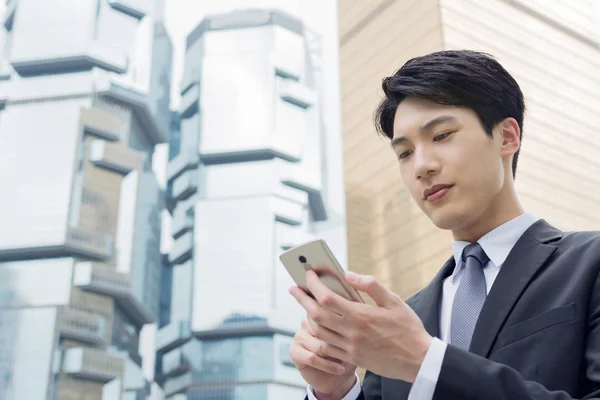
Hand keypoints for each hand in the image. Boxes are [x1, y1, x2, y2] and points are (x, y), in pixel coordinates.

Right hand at [289, 316, 356, 397]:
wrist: (338, 377)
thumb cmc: (349, 352)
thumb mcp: (353, 336)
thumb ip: (350, 322)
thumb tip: (358, 312)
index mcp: (320, 312)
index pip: (329, 311)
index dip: (344, 324)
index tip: (356, 334)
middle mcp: (307, 321)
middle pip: (324, 329)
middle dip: (340, 342)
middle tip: (353, 351)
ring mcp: (299, 335)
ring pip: (319, 345)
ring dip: (335, 356)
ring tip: (347, 360)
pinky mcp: (294, 351)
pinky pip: (312, 357)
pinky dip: (328, 365)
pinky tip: (340, 369)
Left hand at [290, 270, 432, 381]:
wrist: (417, 360)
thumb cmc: (407, 328)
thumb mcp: (394, 301)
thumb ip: (371, 285)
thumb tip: (348, 274)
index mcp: (361, 315)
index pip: (327, 297)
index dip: (314, 284)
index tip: (309, 274)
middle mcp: (351, 332)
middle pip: (316, 314)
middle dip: (302, 298)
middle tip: (294, 287)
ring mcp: (350, 347)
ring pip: (318, 330)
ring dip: (308, 315)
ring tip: (305, 304)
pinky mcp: (351, 358)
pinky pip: (326, 346)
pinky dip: (318, 333)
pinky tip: (317, 324)